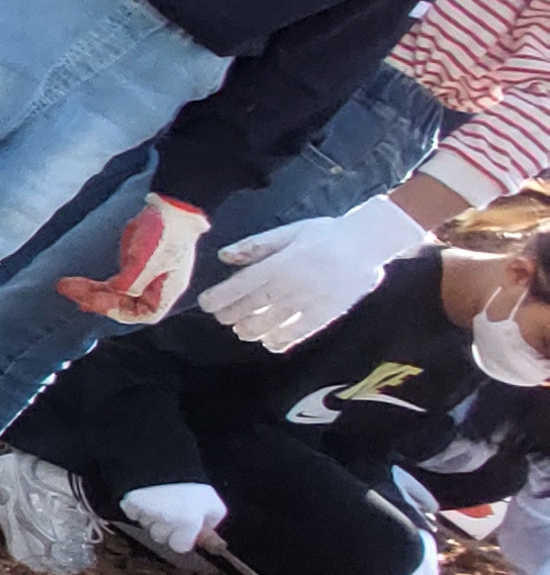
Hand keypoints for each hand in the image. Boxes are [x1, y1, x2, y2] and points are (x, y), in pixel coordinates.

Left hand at [57, 195, 210, 323]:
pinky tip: (76, 285)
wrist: (169, 208)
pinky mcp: (131, 268)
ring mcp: (142, 278)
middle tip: (73, 293)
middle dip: (97, 300)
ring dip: (90, 292)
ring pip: (114, 294)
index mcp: (166, 290)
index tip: (100, 304)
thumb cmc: (165, 234)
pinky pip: (110, 283)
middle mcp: (154, 288)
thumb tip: (114, 291)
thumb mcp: (146, 260)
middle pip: (124, 304)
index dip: (123, 312)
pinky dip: (94, 285)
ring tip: (65, 286)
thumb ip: (130, 281)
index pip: (146, 313)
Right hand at [119, 482, 226, 554]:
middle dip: (164, 527)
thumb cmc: (189, 482)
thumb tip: (205, 532)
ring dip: (151, 517)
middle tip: (171, 510)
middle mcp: (166, 522)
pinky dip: (137, 506)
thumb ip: (212, 520)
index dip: (182, 537)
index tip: (185, 526)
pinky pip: (132, 512)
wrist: (162, 459)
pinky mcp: (130, 504)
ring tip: (158, 500)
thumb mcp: (212, 502)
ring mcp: (146, 515)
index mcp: (188, 523)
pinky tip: (146, 496)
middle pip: (160, 536)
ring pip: (146, 525)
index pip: (180, 547)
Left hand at [201, 195, 432, 350]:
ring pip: (267, 326)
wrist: (367, 245)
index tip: (205, 304)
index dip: (218, 298)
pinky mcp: (323, 317)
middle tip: (222, 317)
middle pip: (249, 309)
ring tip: (241, 329)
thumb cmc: (324, 234)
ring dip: (249, 330)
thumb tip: (224, 257)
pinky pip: (295, 335)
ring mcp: (306, 305)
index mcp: (278, 266)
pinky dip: (277, 341)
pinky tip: (268, 342)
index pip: (239, 288)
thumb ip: (255, 246)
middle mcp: (288, 288)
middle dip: (230, 316)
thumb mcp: (288, 232)